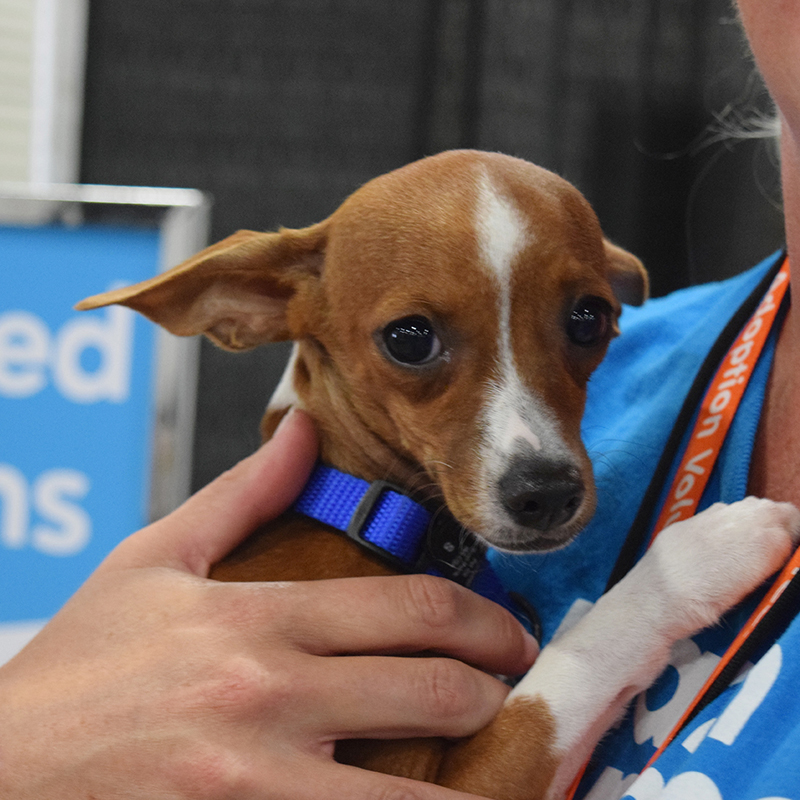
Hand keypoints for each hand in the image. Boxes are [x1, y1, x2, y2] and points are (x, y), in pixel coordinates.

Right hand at [0, 409, 537, 799]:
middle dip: (492, 691)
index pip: (412, 607)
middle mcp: (271, 695)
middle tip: (509, 689)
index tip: (510, 635)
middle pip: (432, 689)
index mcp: (260, 618)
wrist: (1, 766)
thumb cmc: (83, 663)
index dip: (483, 620)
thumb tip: (304, 428)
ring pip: (413, 793)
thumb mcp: (154, 558)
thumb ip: (245, 493)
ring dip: (473, 779)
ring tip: (491, 758)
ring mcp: (260, 781)